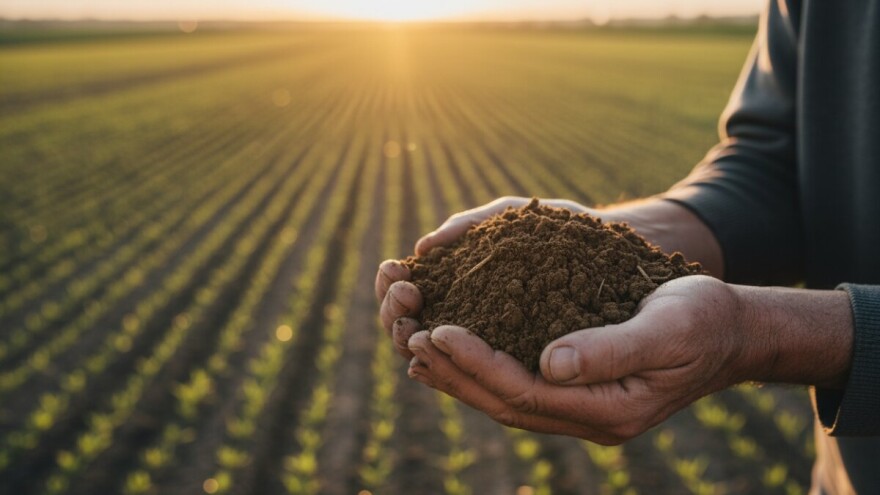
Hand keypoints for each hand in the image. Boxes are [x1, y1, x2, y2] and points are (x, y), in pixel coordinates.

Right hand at [374, 196, 592, 358]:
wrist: (627, 247)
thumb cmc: (570, 227)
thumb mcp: (517, 220)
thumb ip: (471, 226)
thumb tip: (423, 248)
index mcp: (460, 290)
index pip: (406, 305)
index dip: (391, 294)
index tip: (397, 272)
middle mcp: (469, 325)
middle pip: (412, 336)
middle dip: (396, 316)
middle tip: (408, 295)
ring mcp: (494, 349)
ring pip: (442, 361)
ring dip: (420, 343)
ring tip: (422, 325)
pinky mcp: (527, 369)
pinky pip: (489, 376)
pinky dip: (464, 366)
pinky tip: (453, 350)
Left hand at [405, 275, 759, 443]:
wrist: (730, 334)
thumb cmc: (703, 321)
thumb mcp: (668, 327)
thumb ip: (612, 349)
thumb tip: (550, 362)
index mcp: (609, 408)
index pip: (525, 392)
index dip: (478, 363)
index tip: (440, 331)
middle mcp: (590, 418)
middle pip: (505, 403)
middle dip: (456, 373)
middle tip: (413, 340)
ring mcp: (583, 410)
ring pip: (507, 401)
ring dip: (461, 377)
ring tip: (419, 350)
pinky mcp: (579, 393)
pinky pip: (520, 389)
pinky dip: (484, 372)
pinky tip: (459, 354)